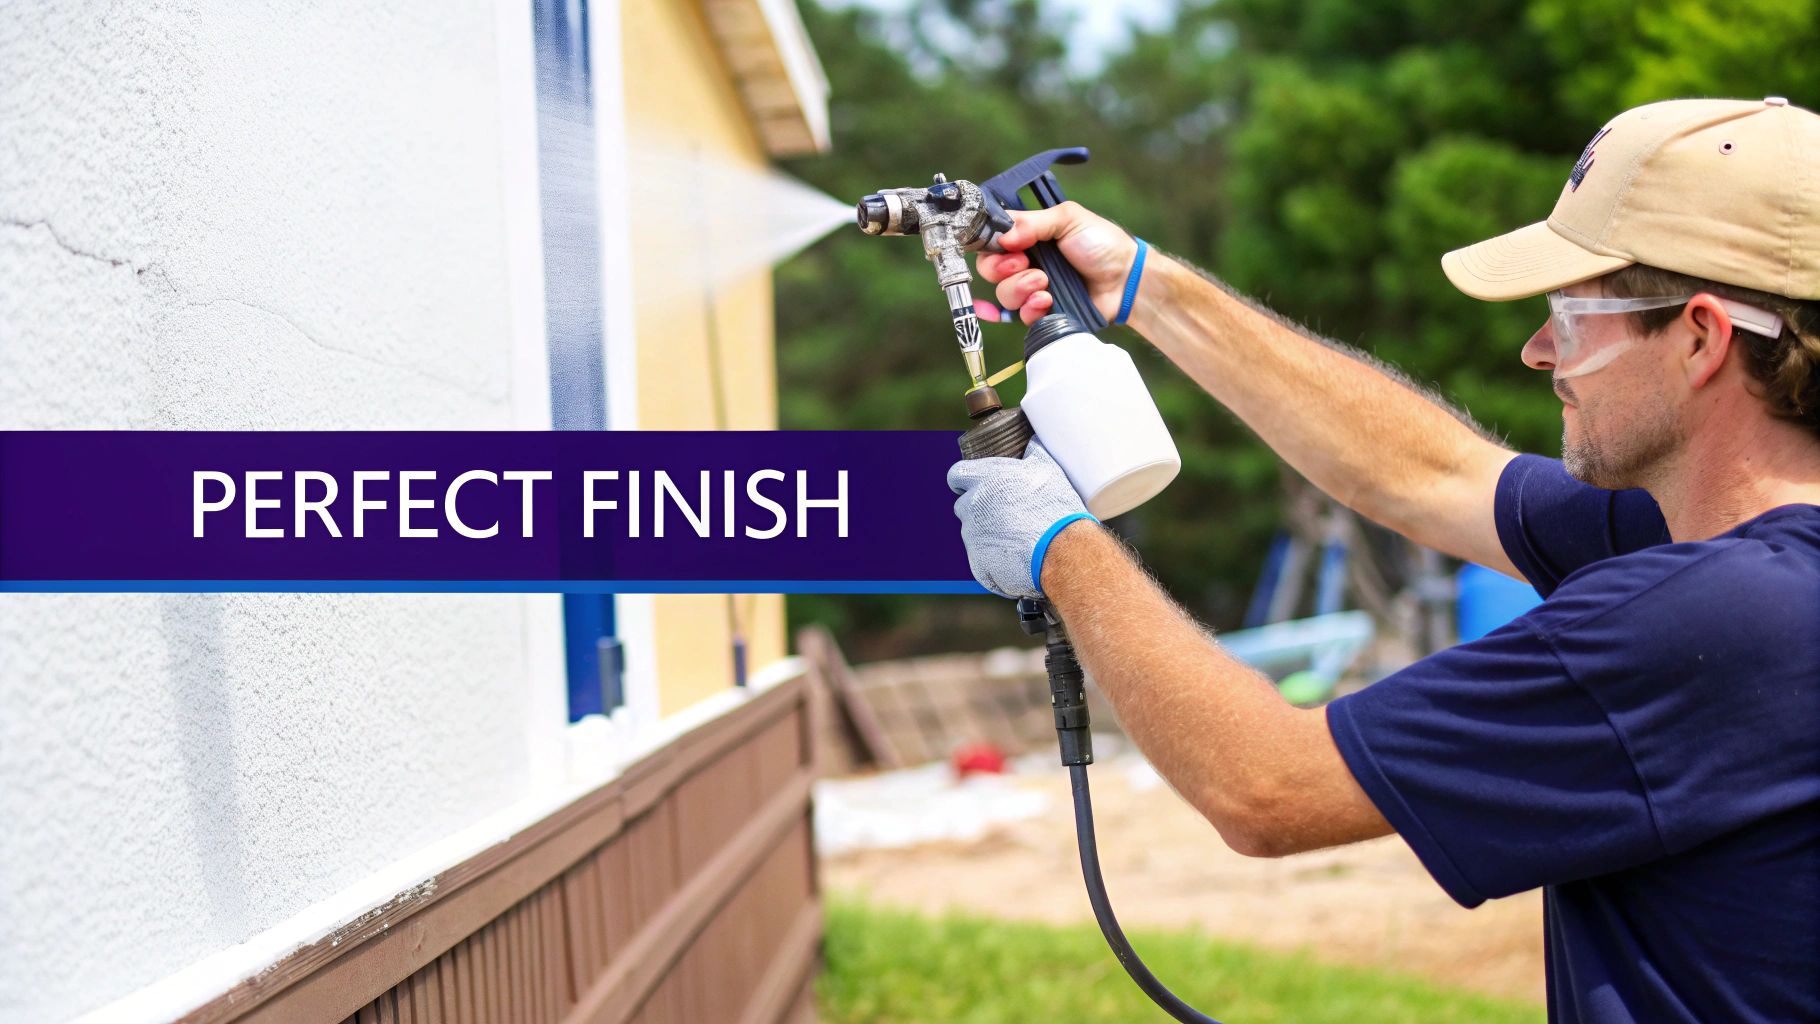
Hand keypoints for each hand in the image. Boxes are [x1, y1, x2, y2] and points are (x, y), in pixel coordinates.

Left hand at [946, 438, 1096, 598]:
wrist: (1062, 550)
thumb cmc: (1056, 507)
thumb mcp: (1048, 469)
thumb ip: (1033, 452)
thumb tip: (1033, 439)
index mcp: (984, 479)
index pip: (956, 475)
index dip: (963, 481)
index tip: (972, 486)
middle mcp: (972, 506)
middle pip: (964, 507)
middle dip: (980, 511)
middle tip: (1007, 516)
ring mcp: (972, 537)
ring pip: (973, 535)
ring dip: (989, 537)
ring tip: (1020, 541)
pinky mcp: (977, 563)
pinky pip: (981, 562)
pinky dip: (995, 563)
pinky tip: (1018, 560)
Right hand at [976, 202, 1137, 325]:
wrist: (1126, 279)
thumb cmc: (1103, 244)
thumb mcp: (1069, 219)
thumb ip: (1032, 222)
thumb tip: (1002, 237)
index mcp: (1028, 236)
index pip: (992, 241)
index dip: (989, 246)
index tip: (1001, 246)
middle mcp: (1026, 262)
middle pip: (990, 270)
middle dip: (1002, 268)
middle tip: (1024, 263)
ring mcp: (1033, 289)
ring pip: (1004, 294)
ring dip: (1020, 288)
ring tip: (1045, 282)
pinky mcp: (1042, 312)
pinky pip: (1020, 316)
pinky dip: (1030, 308)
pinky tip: (1047, 301)